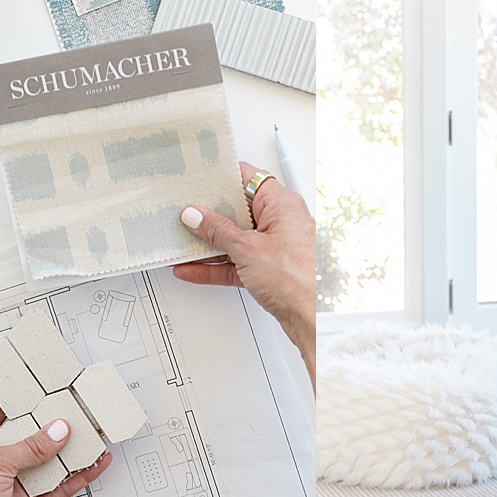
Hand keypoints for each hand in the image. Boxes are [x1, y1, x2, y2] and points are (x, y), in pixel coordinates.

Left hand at [0, 394, 111, 496]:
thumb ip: (30, 446)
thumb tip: (57, 431)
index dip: (18, 393)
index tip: (39, 379)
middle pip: (31, 430)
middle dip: (52, 419)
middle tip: (74, 403)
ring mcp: (17, 479)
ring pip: (51, 456)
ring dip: (71, 446)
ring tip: (92, 430)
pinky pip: (62, 484)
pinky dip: (80, 474)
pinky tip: (94, 462)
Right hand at [174, 161, 314, 386]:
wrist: (314, 319)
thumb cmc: (299, 279)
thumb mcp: (247, 249)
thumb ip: (218, 231)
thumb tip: (197, 216)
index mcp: (282, 205)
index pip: (249, 178)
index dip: (223, 176)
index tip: (200, 177)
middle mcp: (281, 222)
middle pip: (238, 211)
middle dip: (210, 214)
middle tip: (185, 212)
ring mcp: (274, 247)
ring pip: (234, 239)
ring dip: (208, 244)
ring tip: (182, 242)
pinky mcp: (268, 271)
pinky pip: (236, 263)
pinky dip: (216, 266)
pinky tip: (193, 269)